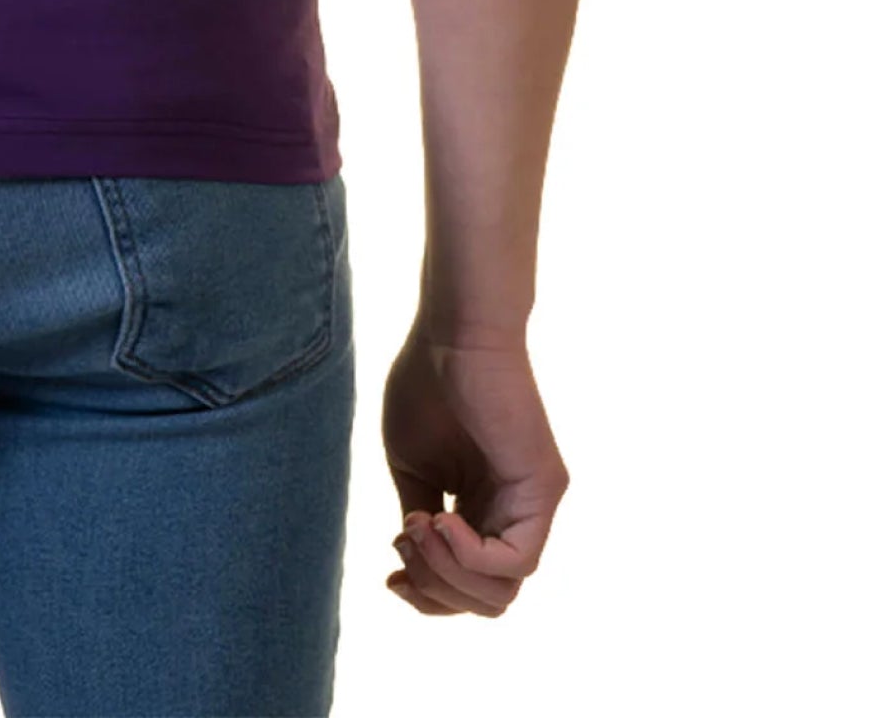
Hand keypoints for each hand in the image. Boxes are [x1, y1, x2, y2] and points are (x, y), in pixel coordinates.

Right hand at [381, 320, 568, 616]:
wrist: (452, 332)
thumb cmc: (427, 383)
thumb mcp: (412, 466)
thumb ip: (422, 517)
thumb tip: (415, 559)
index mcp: (482, 509)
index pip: (469, 586)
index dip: (428, 595)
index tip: (390, 575)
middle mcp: (514, 515)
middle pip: (488, 601)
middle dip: (435, 591)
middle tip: (403, 543)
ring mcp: (532, 506)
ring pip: (503, 592)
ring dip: (447, 575)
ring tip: (418, 525)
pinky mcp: (543, 490)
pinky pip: (516, 561)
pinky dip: (468, 556)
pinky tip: (438, 520)